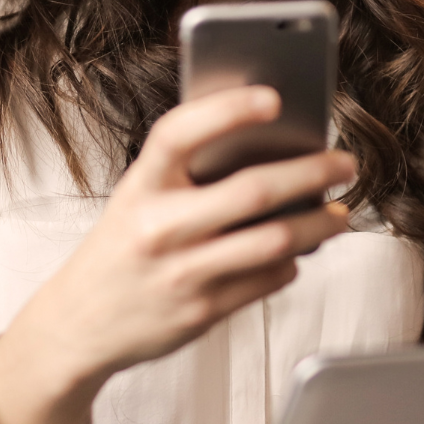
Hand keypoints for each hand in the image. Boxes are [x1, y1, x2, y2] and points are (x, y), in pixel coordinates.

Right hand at [0, 87, 355, 423]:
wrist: (78, 325)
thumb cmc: (120, 249)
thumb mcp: (136, 198)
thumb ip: (186, 173)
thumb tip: (267, 147)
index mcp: (139, 186)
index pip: (181, 133)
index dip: (228, 109)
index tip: (274, 97)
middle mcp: (158, 228)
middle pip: (251, 192)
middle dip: (311, 173)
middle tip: (344, 163)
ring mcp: (181, 273)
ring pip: (273, 241)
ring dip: (318, 224)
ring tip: (339, 212)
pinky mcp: (201, 311)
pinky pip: (267, 279)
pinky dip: (292, 261)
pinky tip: (298, 251)